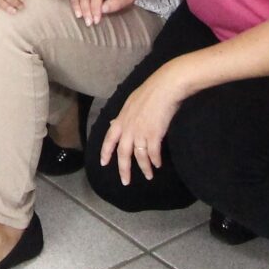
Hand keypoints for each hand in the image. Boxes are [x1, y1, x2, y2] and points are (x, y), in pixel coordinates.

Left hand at [97, 59, 191, 185]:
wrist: (165, 87)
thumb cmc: (150, 92)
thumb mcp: (130, 102)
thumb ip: (122, 116)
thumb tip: (113, 123)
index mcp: (121, 119)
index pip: (109, 139)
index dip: (105, 152)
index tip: (103, 163)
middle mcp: (128, 128)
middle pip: (123, 154)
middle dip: (124, 169)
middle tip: (125, 182)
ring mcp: (141, 132)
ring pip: (139, 156)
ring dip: (144, 168)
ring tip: (149, 176)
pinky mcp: (154, 135)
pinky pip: (152, 153)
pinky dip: (155, 160)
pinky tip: (158, 164)